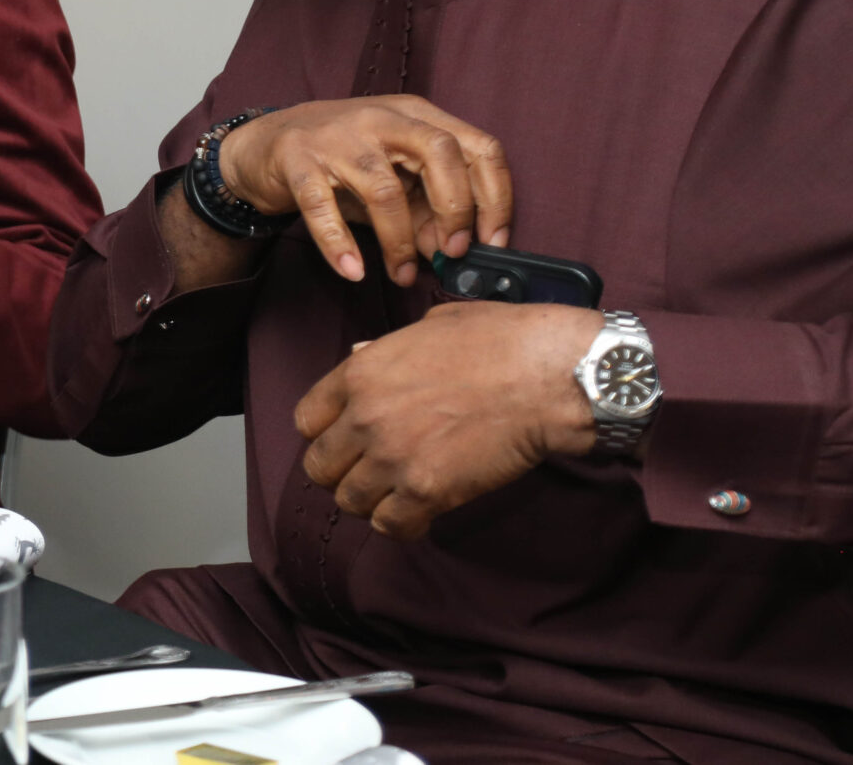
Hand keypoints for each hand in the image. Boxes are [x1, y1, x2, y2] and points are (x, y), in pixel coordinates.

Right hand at [218, 96, 512, 285]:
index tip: (492, 242)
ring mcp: (337, 137)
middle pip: (440, 153)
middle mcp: (382, 118)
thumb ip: (426, 209)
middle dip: (455, 209)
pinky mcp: (297, 160)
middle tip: (452, 252)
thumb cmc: (342, 159)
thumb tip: (452, 252)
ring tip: (402, 274)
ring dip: (399, 240)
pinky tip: (352, 271)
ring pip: (383, 188)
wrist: (266, 142)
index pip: (478, 147)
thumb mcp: (393, 176)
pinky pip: (323, 207)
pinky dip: (339, 244)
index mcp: (417, 116)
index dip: (495, 197)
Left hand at [295, 301, 601, 538]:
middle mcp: (365, 417)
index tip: (344, 439)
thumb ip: (385, 348)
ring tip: (393, 494)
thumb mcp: (429, 326)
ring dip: (369, 501)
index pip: (306, 419)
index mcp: (359, 372)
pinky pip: (390, 526)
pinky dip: (400, 525)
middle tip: (366, 472)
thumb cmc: (498, 341)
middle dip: (339, 472)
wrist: (546, 376)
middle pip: (318, 466)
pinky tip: (417, 515)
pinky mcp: (427, 491)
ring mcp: (393, 457)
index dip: (324, 432)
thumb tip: (361, 353)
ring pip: (348, 501)